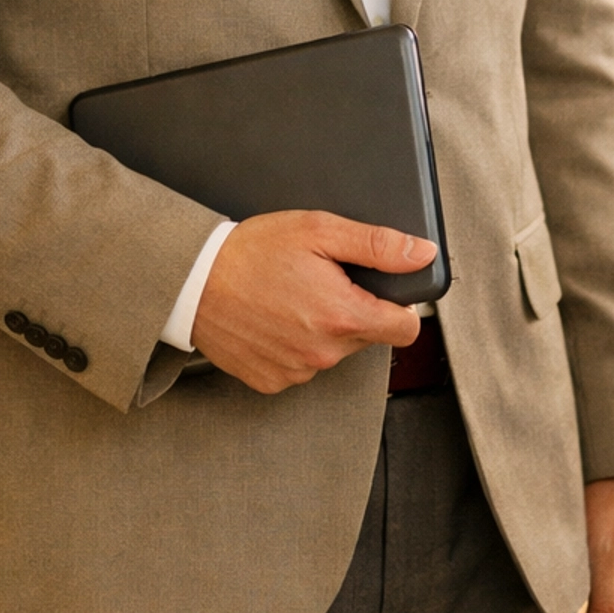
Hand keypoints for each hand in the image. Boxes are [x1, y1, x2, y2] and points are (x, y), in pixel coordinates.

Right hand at [190, 209, 435, 392]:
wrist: (192, 281)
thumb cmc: (252, 252)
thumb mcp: (319, 231)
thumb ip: (376, 244)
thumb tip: (421, 254)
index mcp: (342, 316)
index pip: (406, 329)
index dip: (400, 307)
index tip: (384, 292)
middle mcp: (323, 354)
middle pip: (368, 336)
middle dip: (355, 309)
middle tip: (323, 280)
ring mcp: (296, 372)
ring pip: (334, 352)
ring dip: (324, 328)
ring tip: (293, 296)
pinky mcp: (272, 381)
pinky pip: (302, 366)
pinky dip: (296, 344)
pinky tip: (276, 319)